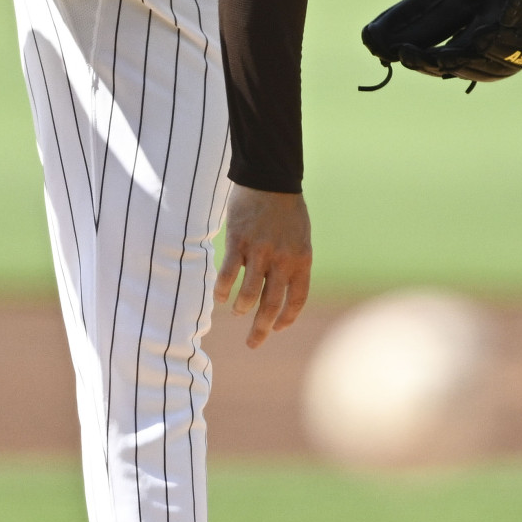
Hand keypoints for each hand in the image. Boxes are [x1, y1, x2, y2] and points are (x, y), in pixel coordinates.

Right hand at [215, 184, 311, 347]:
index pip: (297, 300)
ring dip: (241, 309)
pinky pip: (228, 274)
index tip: (277, 328)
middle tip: (253, 343)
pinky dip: (223, 290)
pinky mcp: (238, 242)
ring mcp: (260, 252)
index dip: (287, 318)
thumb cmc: (286, 209)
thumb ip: (293, 262)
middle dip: (261, 329)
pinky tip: (220, 296)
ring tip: (236, 312)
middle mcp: (282, 260)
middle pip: (272, 305)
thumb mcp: (300, 237)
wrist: (270, 178)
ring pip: (249, 294)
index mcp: (302, 260)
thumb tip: (280, 288)